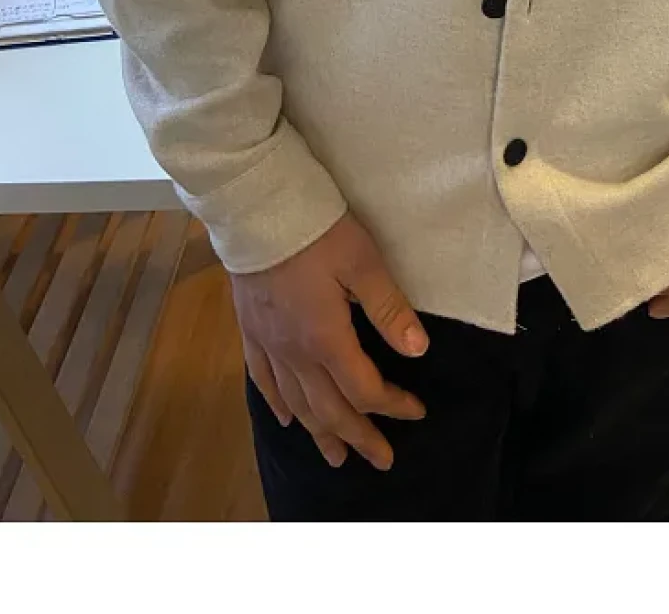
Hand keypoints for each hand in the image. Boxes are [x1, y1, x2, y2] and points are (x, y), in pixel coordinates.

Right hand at [231, 211, 429, 470]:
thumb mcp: (363, 262)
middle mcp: (295, 353)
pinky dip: (279, 405)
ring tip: (337, 457)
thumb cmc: (315, 231)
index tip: (416, 411)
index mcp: (326, 339)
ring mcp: (269, 344)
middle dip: (359, 437)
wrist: (254, 207)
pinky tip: (288, 419)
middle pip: (330, 409)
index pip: (364, 389)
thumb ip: (389, 309)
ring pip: (297, 404)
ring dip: (321, 433)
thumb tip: (418, 351)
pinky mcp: (250, 330)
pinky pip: (264, 381)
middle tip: (382, 460)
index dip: (393, 405)